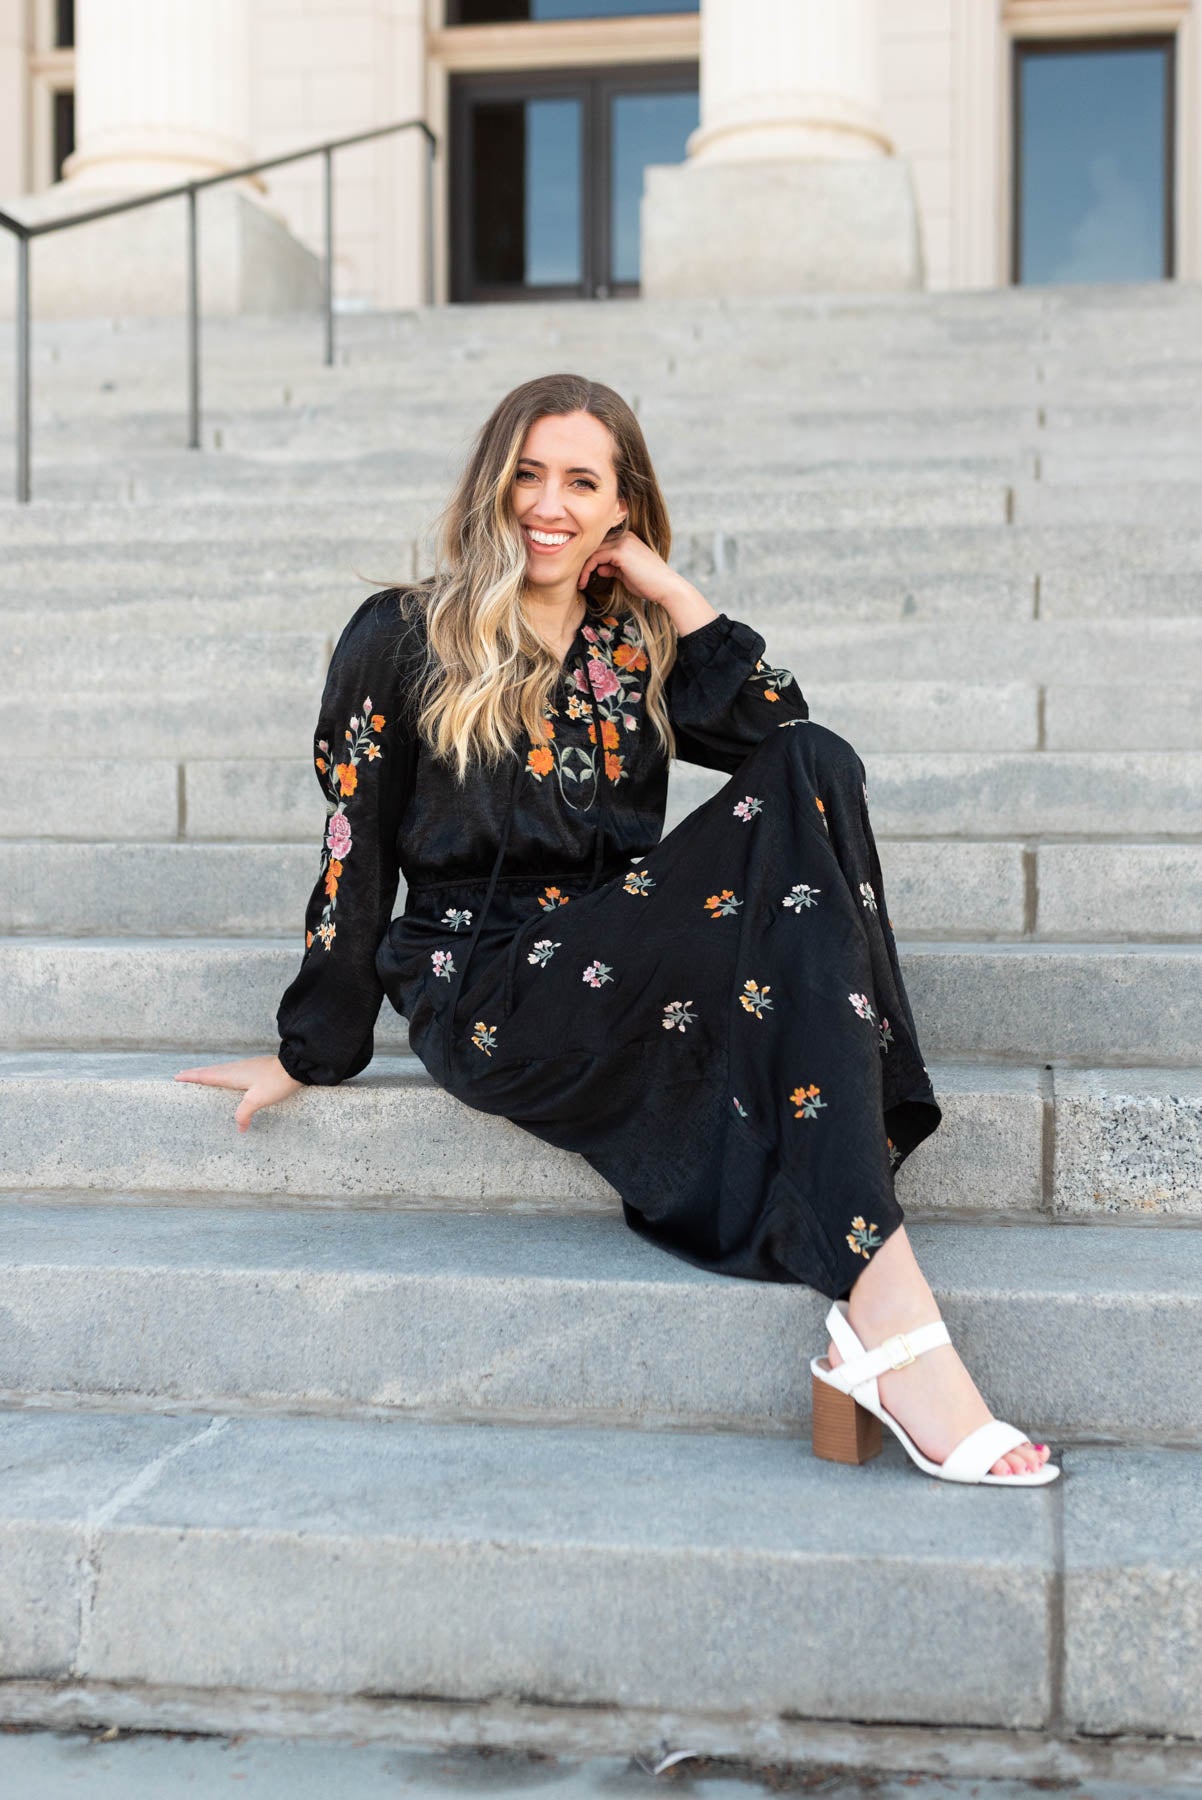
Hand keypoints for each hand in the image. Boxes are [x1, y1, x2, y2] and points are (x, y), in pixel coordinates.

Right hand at [174, 1053, 302, 1132]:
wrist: (295, 1066)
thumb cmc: (276, 1082)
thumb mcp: (258, 1100)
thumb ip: (244, 1114)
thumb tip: (239, 1128)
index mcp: (232, 1075)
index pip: (206, 1076)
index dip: (191, 1077)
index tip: (177, 1077)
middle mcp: (236, 1068)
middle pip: (211, 1071)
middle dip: (196, 1073)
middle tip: (182, 1075)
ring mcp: (245, 1067)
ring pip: (221, 1070)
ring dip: (208, 1073)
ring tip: (200, 1077)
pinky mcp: (254, 1068)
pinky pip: (231, 1071)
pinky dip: (221, 1074)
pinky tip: (227, 1078)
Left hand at [577, 525, 688, 609]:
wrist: (666, 588)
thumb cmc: (649, 584)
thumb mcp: (627, 575)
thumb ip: (613, 568)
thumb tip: (599, 568)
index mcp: (628, 539)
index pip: (602, 545)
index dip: (590, 559)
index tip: (583, 576)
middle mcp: (624, 536)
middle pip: (595, 545)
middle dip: (583, 562)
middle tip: (576, 579)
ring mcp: (622, 541)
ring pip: (592, 550)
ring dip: (582, 567)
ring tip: (579, 583)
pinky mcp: (620, 551)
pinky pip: (595, 557)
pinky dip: (586, 570)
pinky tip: (584, 582)